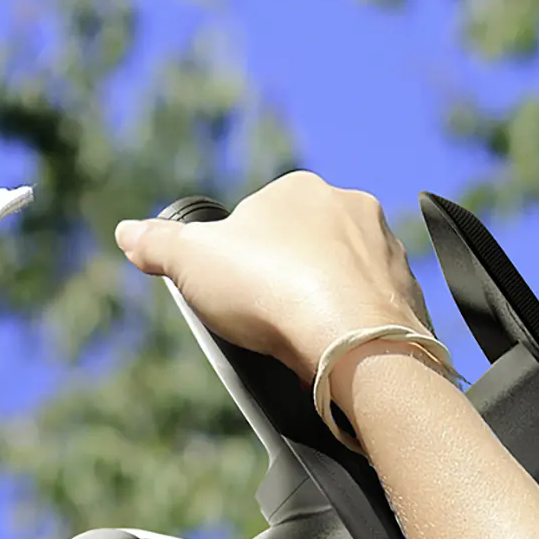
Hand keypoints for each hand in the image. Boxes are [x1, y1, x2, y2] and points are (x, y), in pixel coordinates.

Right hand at [114, 171, 429, 384]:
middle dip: (284, 278)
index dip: (239, 259)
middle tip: (264, 319)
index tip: (234, 293)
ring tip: (300, 340)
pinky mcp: (410, 292)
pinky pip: (373, 307)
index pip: (259, 218)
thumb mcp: (192, 262)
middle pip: (304, 246)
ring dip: (323, 301)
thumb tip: (128, 233)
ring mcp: (388, 250)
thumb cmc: (270, 289)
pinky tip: (335, 350)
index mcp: (301, 189)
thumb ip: (157, 244)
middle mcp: (353, 208)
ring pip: (343, 275)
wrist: (353, 340)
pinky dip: (353, 326)